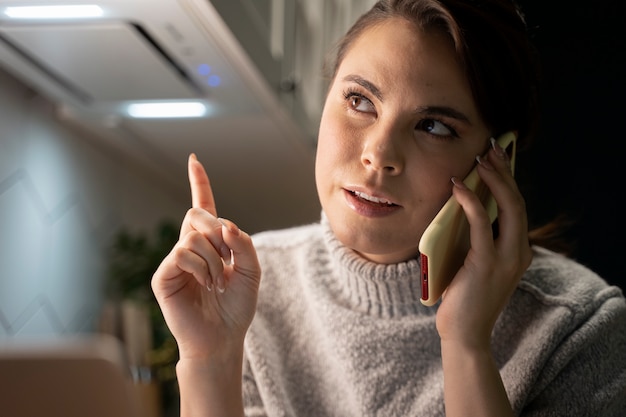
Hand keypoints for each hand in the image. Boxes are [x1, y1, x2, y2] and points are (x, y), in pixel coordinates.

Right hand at [151, 154, 260, 359]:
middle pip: (197, 213)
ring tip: (217, 281)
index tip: (193, 159)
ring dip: (214, 258)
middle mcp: (189, 247)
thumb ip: (244, 244)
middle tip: (227, 256)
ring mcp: (175, 260)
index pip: (204, 207)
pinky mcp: (163, 275)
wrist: (223, 338)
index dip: (199, 183)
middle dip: (216, 229)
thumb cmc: (236, 306)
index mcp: (211, 243)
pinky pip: (181, 252)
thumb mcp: (252, 271)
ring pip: (192, 235)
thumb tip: (225, 224)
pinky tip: (206, 284)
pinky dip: (200, 266)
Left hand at [435, 142, 531, 349]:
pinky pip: (481, 223)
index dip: (509, 179)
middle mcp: (519, 252)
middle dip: (505, 171)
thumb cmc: (464, 296)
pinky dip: (471, 200)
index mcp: (518, 251)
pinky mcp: (487, 263)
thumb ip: (478, 238)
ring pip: (509, 207)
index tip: (498, 156)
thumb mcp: (475, 261)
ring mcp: (507, 258)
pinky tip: (458, 185)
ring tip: (480, 159)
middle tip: (492, 148)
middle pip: (518, 201)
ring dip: (494, 179)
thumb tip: (464, 203)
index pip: (518, 207)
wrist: (464, 333)